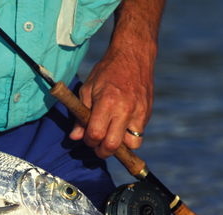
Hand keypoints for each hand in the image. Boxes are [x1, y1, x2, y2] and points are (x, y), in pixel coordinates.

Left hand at [68, 0, 163, 158]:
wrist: (133, 55)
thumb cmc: (106, 72)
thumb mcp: (87, 90)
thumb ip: (80, 116)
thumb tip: (75, 137)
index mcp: (107, 103)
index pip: (96, 135)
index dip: (89, 141)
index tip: (87, 138)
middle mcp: (125, 110)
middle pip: (113, 146)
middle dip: (102, 151)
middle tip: (98, 146)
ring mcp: (139, 112)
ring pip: (131, 144)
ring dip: (120, 145)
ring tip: (112, 135)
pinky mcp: (147, 113)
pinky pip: (139, 134)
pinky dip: (129, 135)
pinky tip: (121, 125)